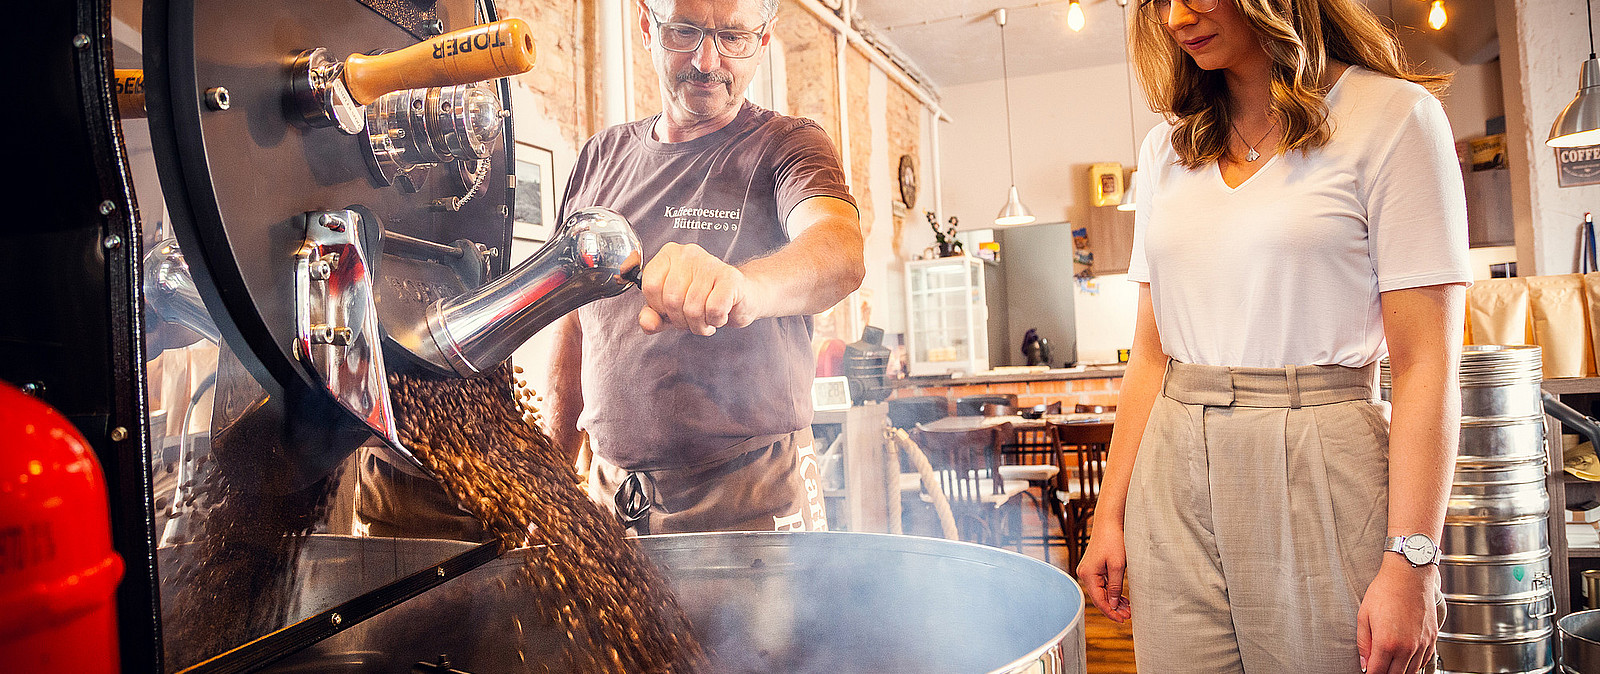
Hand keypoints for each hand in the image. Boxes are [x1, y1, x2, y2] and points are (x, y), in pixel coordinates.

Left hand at [636, 242, 758, 335]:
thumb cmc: (705, 299)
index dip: (659, 307)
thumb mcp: (672, 310)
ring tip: (707, 318)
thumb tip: (647, 322)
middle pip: (671, 299)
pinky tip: (720, 314)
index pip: (650, 285)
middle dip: (681, 320)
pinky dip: (716, 320)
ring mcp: (710, 263)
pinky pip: (713, 309)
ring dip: (700, 324)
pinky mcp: (730, 277)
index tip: (671, 310)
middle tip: (692, 318)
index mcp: (670, 255)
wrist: (743, 297)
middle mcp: (689, 254)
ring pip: (692, 308)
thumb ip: (653, 316)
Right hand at [1076, 526, 1131, 622]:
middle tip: (1128, 615)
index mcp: (1088, 574)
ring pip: (1102, 592)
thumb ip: (1115, 587)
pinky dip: (1112, 591)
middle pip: (1099, 597)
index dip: (1111, 612)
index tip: (1123, 620)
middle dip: (1114, 608)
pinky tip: (1122, 598)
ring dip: (1114, 600)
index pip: (1099, 600)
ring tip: (1128, 609)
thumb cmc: (1113, 541)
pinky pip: (1102, 584)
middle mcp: (1084, 574)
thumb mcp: (1118, 566)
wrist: (1109, 522)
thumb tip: (1112, 604)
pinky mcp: (1093, 568)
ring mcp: (1088, 571)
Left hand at [1357, 556, 1439, 673]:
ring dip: (1399, 672)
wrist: (1409, 575)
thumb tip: (1364, 663)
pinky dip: (1414, 665)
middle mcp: (1407, 647)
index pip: (1377, 672)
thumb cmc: (1385, 591)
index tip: (1366, 671)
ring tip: (1389, 665)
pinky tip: (1405, 659)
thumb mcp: (1364, 616)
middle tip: (1377, 667)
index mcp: (1387, 643)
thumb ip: (1363, 643)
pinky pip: (1424, 661)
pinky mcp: (1432, 639)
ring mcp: (1422, 644)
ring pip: (1411, 672)